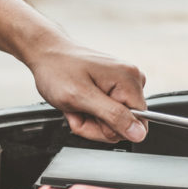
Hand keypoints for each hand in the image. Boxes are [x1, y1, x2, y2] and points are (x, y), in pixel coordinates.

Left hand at [27, 38, 147, 143]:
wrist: (47, 54)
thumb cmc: (58, 70)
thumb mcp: (81, 98)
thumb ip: (113, 116)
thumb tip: (139, 133)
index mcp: (130, 81)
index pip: (137, 126)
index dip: (108, 129)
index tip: (88, 116)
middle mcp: (132, 80)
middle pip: (123, 126)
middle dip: (94, 124)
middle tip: (77, 109)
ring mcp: (123, 84)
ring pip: (111, 123)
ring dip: (88, 120)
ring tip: (75, 104)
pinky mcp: (114, 88)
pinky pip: (105, 114)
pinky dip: (87, 113)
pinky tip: (78, 102)